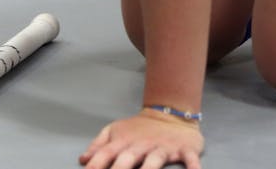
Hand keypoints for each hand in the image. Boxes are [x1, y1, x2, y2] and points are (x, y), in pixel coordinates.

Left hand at [80, 111, 203, 168]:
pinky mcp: (184, 149)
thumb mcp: (116, 131)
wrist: (171, 112)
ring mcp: (163, 147)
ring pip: (155, 160)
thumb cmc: (140, 128)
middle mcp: (142, 146)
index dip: (96, 164)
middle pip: (128, 158)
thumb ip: (99, 146)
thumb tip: (83, 159)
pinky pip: (189, 159)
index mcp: (124, 142)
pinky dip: (193, 166)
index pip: (106, 154)